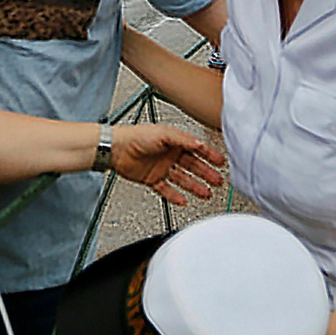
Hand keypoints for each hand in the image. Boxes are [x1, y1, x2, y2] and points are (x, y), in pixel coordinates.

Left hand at [109, 125, 225, 204]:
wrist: (115, 149)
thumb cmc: (134, 136)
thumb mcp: (163, 134)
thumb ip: (183, 139)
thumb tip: (200, 143)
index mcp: (173, 141)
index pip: (196, 149)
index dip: (209, 155)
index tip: (221, 162)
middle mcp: (168, 154)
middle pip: (192, 166)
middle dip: (206, 173)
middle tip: (219, 181)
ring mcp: (160, 167)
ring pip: (182, 179)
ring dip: (195, 186)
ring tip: (207, 193)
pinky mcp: (151, 178)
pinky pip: (166, 189)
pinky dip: (175, 195)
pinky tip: (184, 200)